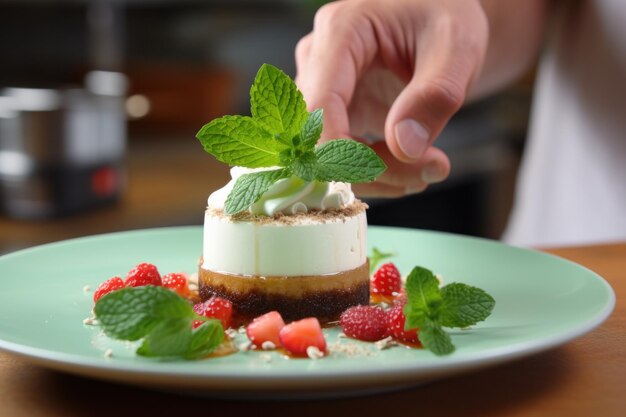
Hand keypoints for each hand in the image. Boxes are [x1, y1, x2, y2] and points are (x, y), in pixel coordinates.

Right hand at [295, 0, 488, 196]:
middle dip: (370, 169)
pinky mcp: (330, 110)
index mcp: (340, 31)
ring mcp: (319, 86)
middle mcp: (317, 58)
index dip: (346, 154)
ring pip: (326, 153)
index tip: (399, 175)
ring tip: (429, 169)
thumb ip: (433, 96)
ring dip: (374, 175)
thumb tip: (404, 148)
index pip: (319, 108)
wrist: (442, 26)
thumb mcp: (457, 50)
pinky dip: (373, 171)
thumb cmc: (447, 22)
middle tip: (431, 171)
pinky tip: (411, 168)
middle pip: (320, 136)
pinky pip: (338, 154)